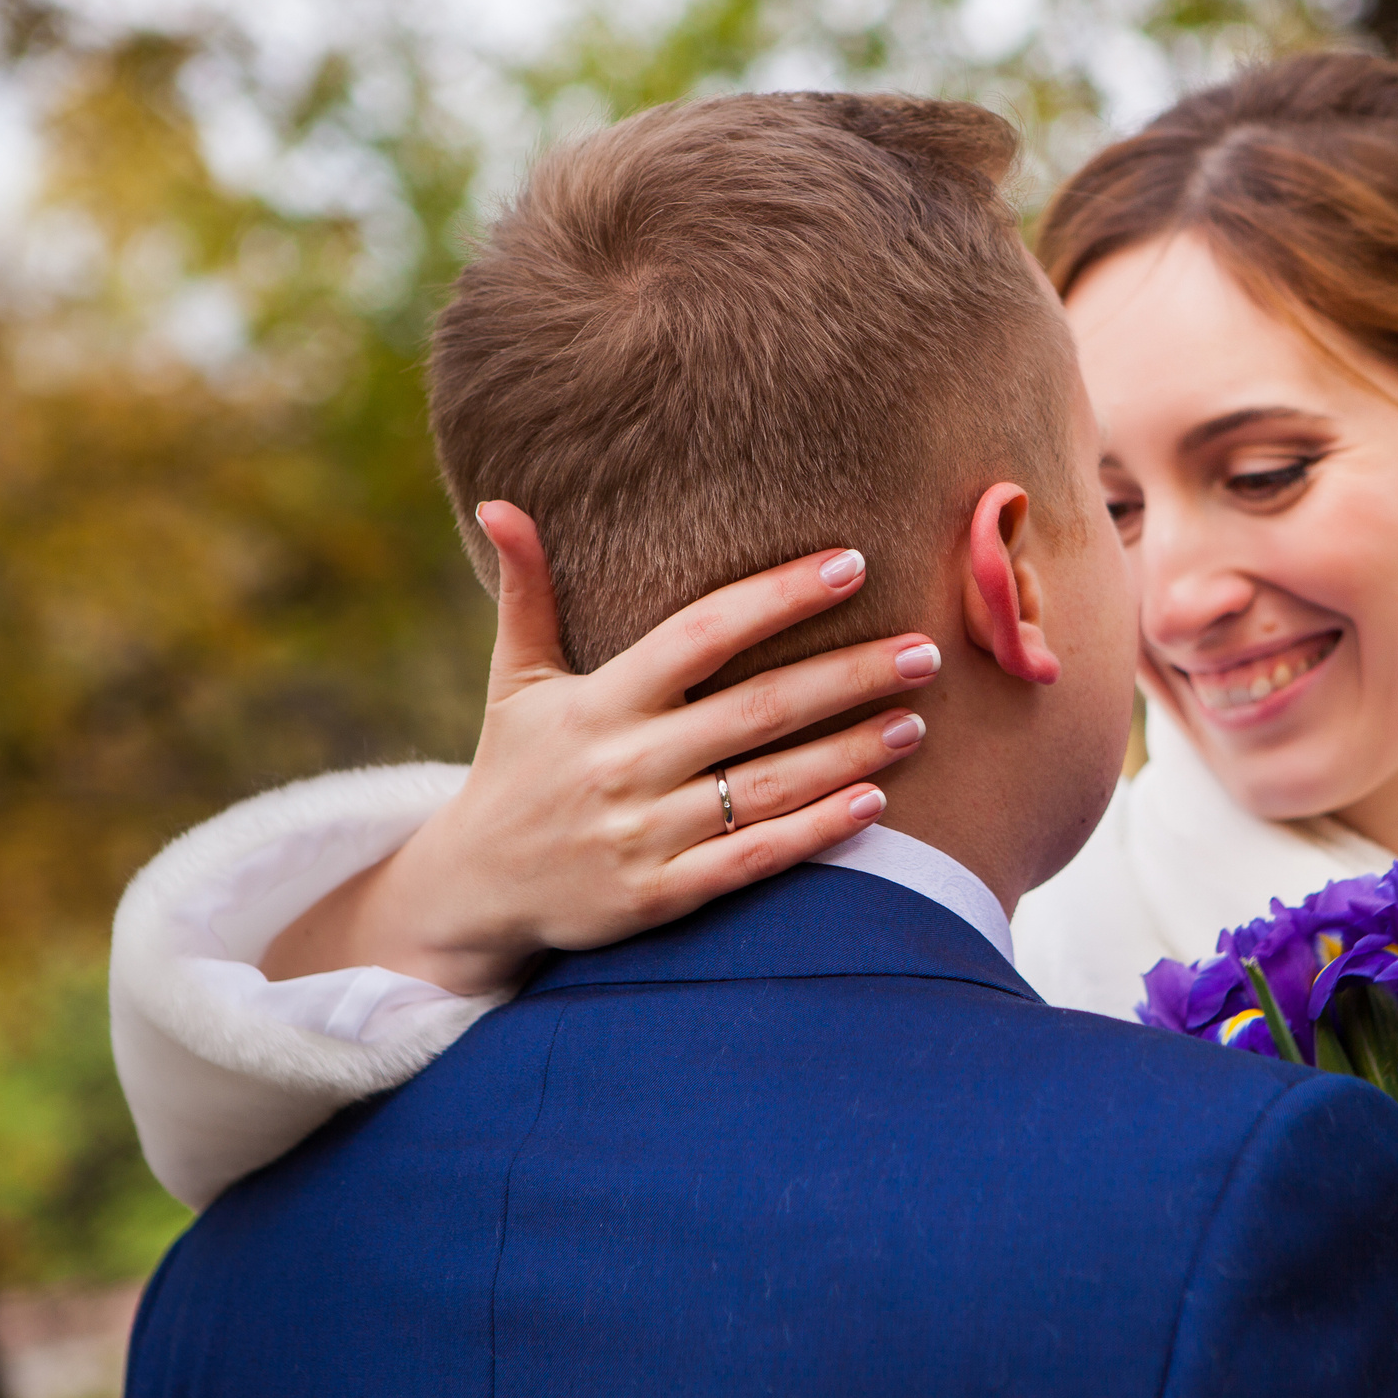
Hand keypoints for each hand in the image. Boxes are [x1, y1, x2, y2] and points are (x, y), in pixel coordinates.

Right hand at [261, 501, 940, 992]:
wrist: (473, 892)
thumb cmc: (514, 770)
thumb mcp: (515, 679)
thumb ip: (526, 593)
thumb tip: (501, 504)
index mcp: (599, 701)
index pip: (703, 632)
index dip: (778, 597)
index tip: (851, 564)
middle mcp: (625, 763)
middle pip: (758, 708)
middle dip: (848, 676)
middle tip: (924, 651)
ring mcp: (644, 833)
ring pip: (769, 785)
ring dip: (851, 751)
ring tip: (917, 720)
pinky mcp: (660, 894)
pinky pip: (755, 858)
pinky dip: (817, 832)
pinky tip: (875, 803)